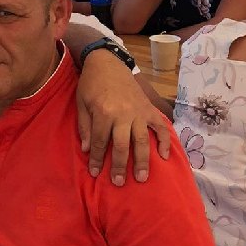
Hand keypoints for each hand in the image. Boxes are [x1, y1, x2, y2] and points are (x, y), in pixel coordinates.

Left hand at [77, 53, 171, 184]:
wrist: (107, 62)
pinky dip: (164, 141)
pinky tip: (163, 156)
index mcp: (104, 113)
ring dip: (142, 161)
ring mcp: (139, 112)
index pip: (99, 142)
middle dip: (119, 166)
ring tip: (141, 178)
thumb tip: (87, 150)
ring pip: (142, 141)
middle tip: (118, 183)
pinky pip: (160, 127)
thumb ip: (85, 127)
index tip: (95, 173)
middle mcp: (123, 114)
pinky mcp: (149, 109)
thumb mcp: (81, 104)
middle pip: (122, 146)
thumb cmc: (91, 84)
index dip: (96, 159)